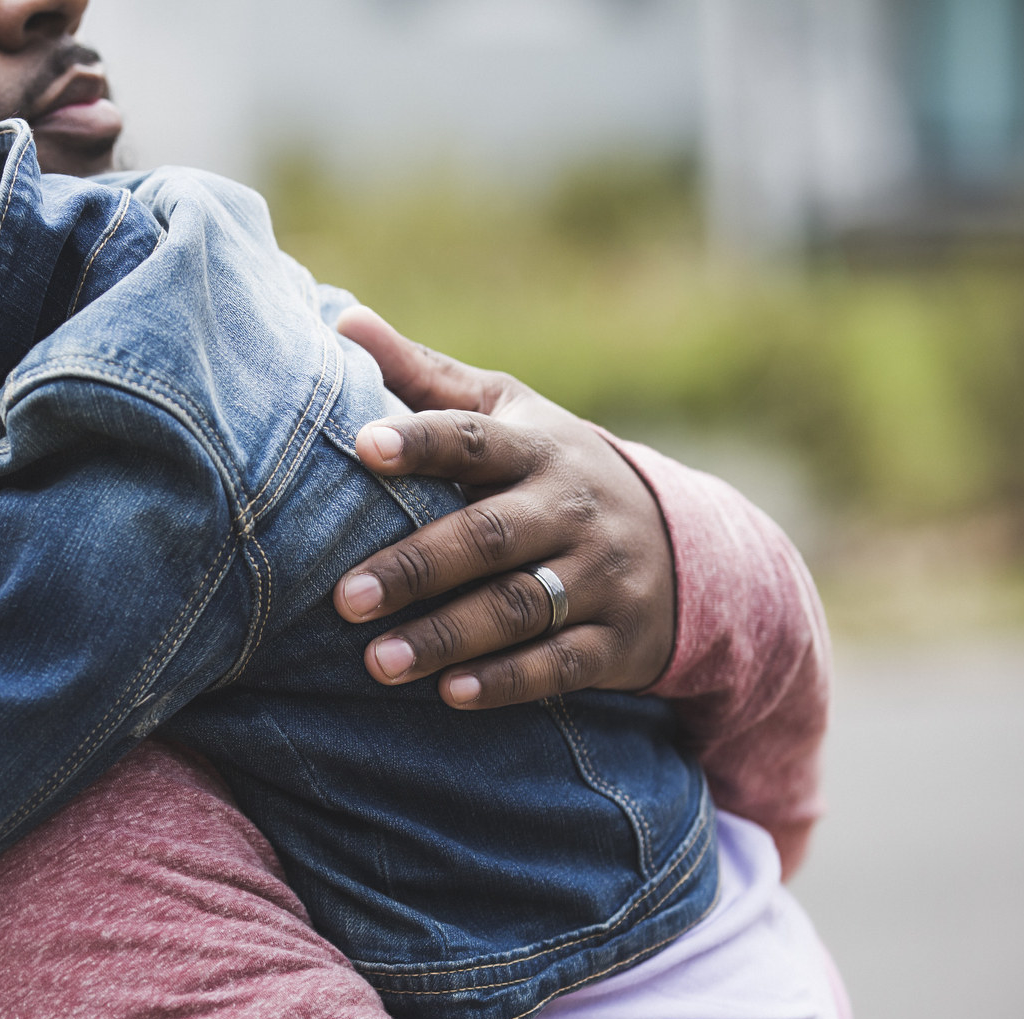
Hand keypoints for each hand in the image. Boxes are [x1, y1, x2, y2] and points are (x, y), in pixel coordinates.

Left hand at [331, 306, 676, 707]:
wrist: (681, 546)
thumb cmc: (552, 472)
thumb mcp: (508, 415)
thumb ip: (427, 379)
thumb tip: (342, 318)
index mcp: (538, 448)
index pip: (474, 439)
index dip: (422, 442)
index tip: (363, 446)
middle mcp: (573, 508)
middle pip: (488, 537)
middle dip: (416, 568)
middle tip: (345, 600)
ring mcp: (601, 576)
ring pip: (520, 607)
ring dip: (446, 637)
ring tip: (376, 662)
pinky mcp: (618, 639)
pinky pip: (562, 664)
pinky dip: (508, 681)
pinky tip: (451, 694)